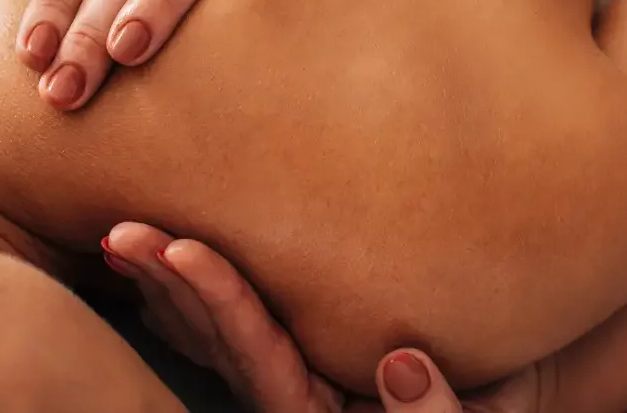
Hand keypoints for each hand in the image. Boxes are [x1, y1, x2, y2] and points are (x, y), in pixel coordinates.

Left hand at [102, 224, 560, 412]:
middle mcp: (294, 399)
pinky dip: (186, 290)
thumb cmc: (500, 399)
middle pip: (218, 345)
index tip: (179, 249)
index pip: (261, 361)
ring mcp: (285, 376)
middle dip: (169, 285)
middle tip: (123, 231)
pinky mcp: (288, 351)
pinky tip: (157, 256)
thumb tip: (397, 364)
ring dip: (164, 284)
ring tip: (122, 235)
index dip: (219, 303)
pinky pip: (225, 325)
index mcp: (323, 412)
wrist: (504, 390)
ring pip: (209, 336)